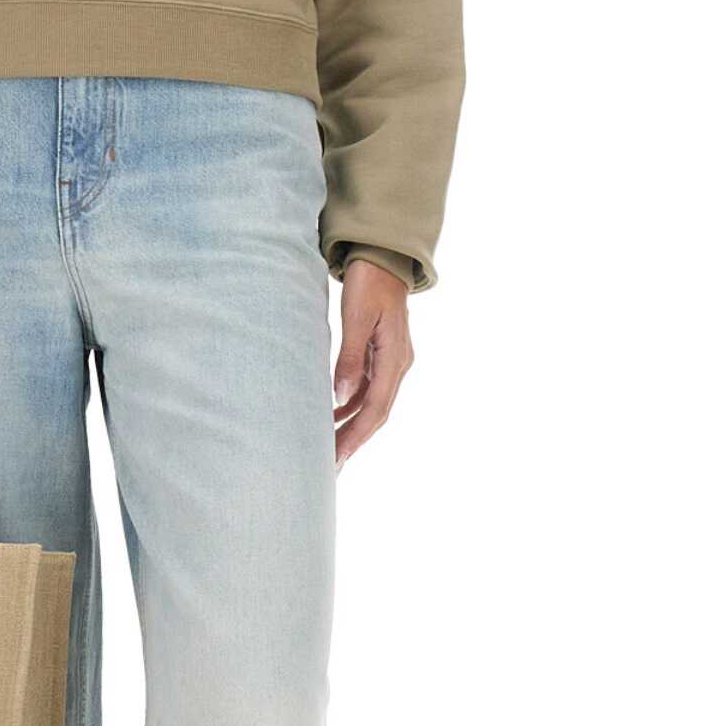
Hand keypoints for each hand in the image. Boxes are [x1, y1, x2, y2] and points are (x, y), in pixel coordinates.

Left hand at [333, 260, 413, 471]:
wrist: (384, 259)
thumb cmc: (369, 283)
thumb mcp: (355, 318)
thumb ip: (349, 358)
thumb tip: (341, 397)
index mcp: (395, 358)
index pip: (375, 408)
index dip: (356, 435)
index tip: (338, 457)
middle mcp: (397, 364)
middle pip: (375, 413)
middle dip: (353, 440)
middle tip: (330, 466)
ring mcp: (391, 361)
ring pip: (371, 404)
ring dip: (350, 425)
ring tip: (327, 448)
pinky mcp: (381, 355)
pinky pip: (366, 388)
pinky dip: (349, 405)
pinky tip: (330, 415)